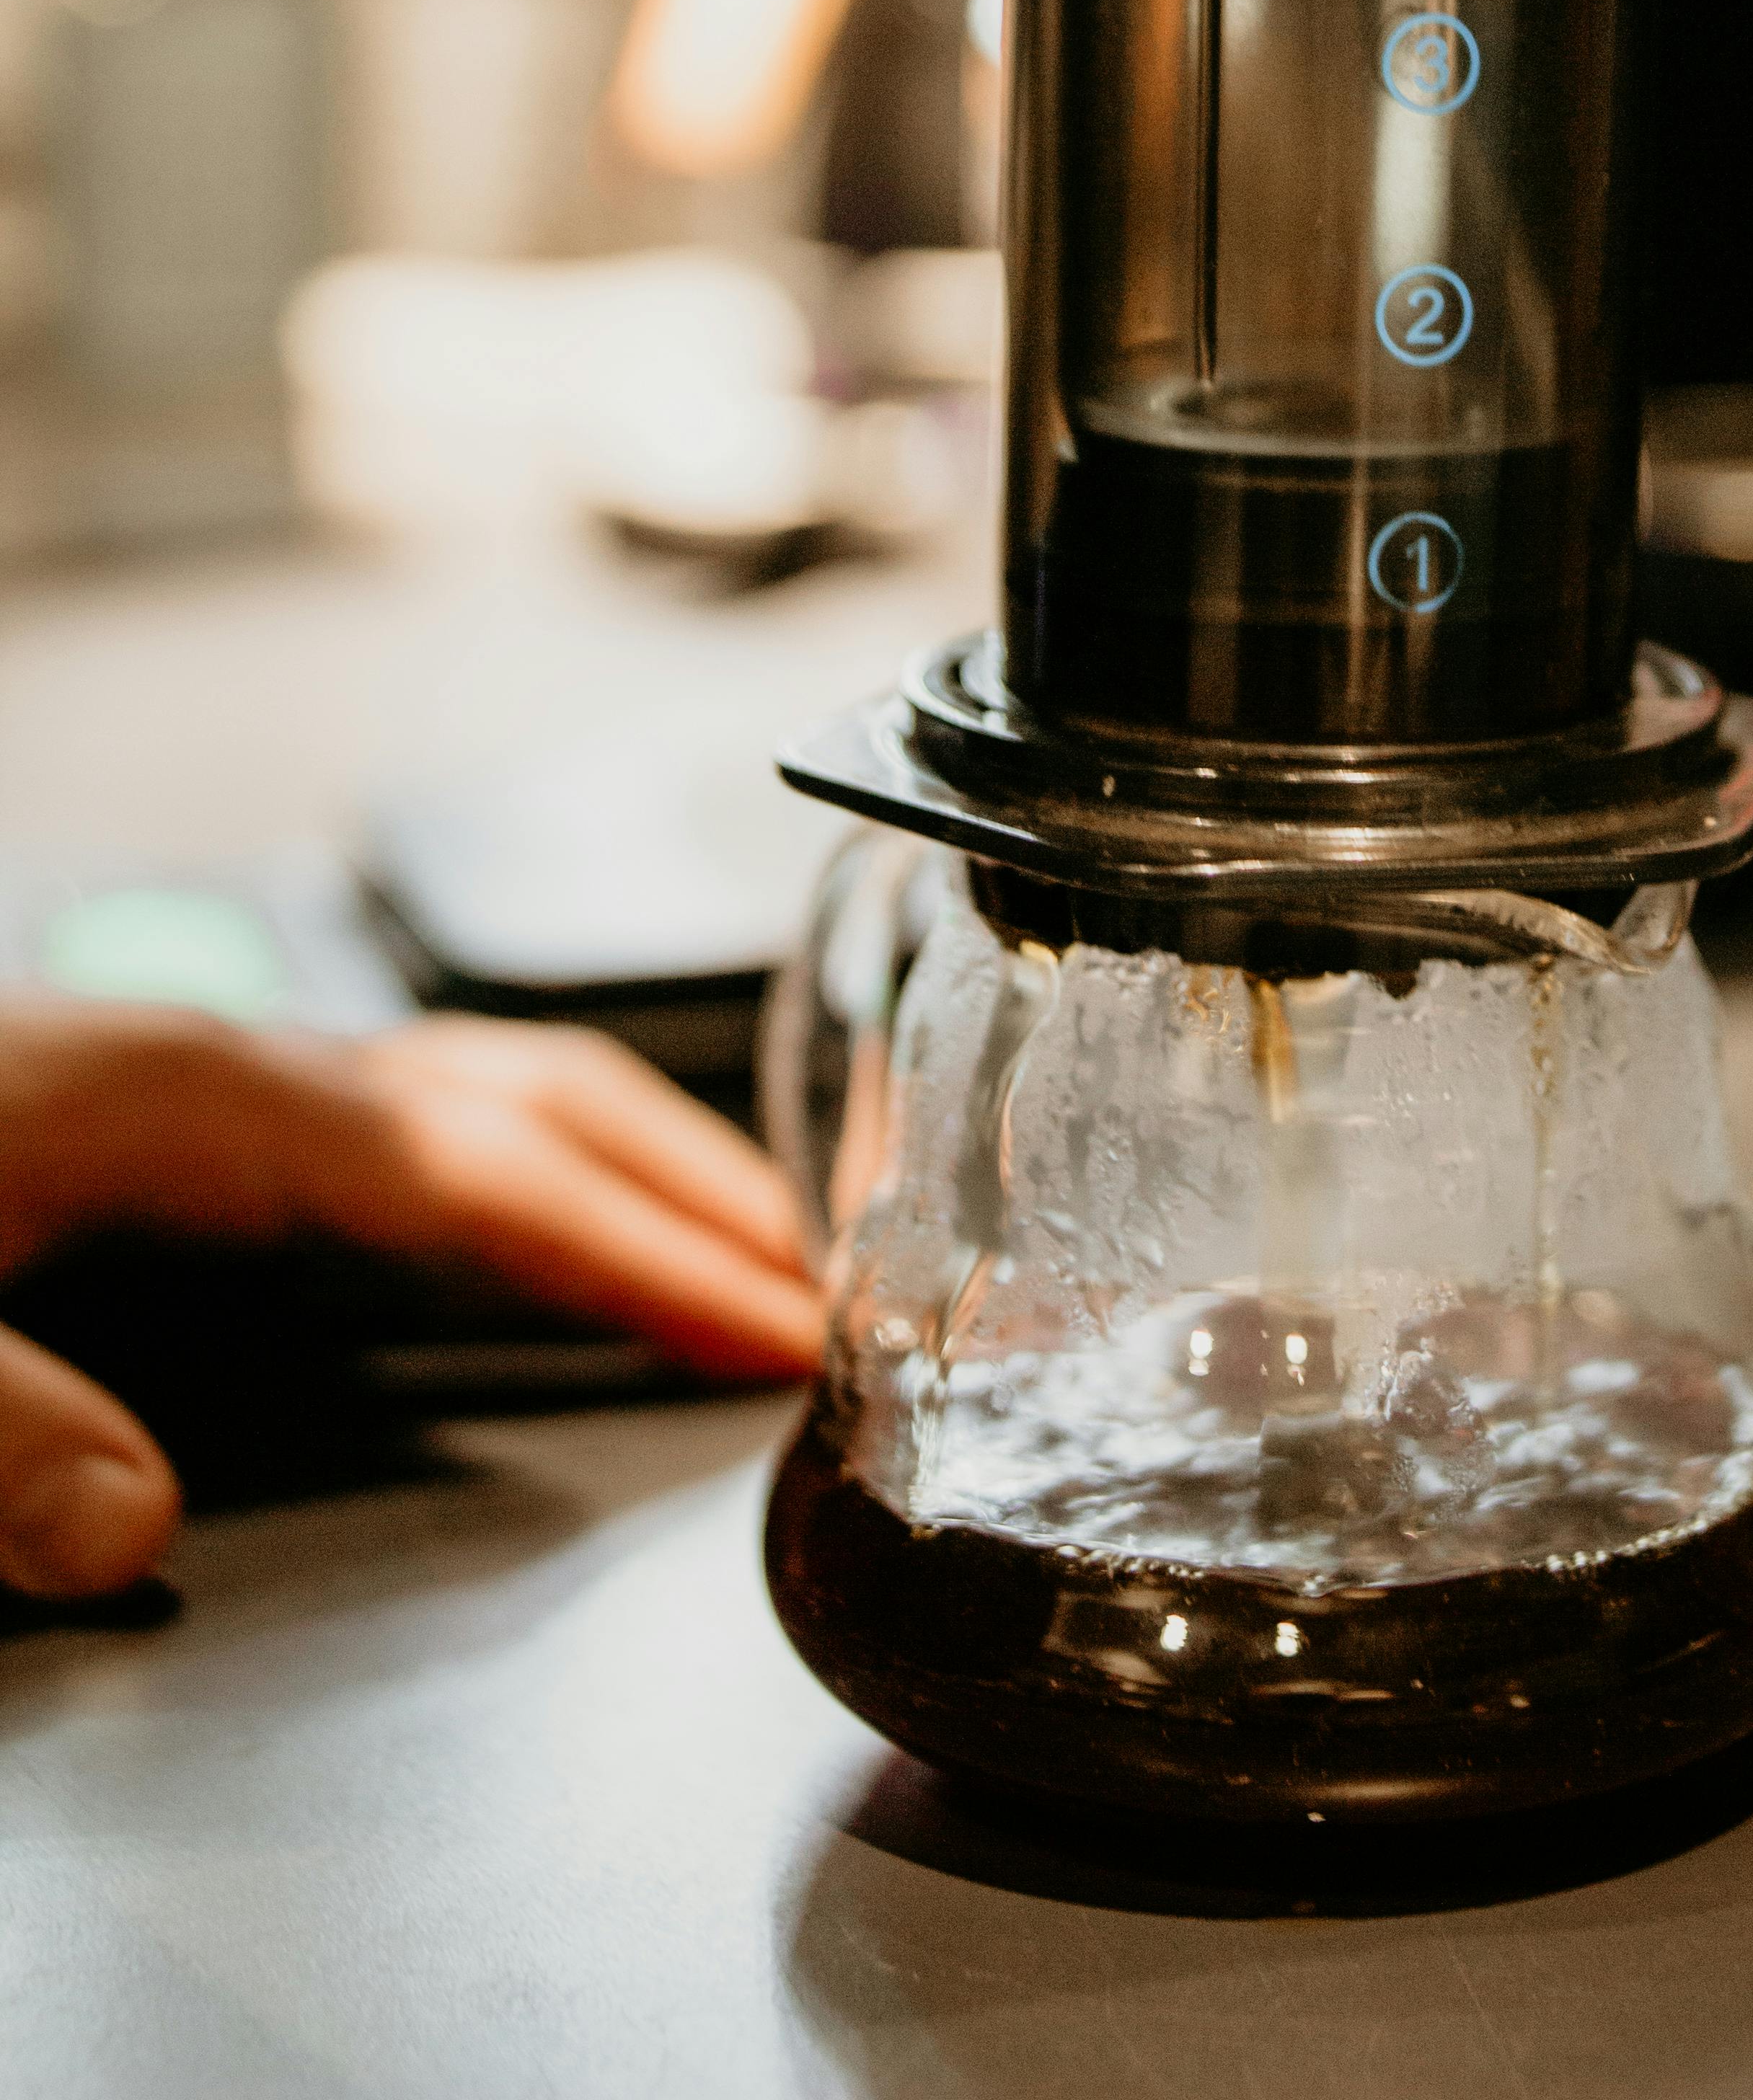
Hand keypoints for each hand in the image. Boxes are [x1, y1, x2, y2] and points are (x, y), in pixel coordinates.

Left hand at [0, 998, 823, 1601]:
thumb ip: (7, 1431)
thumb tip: (133, 1537)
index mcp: (202, 1098)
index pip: (481, 1172)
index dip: (640, 1249)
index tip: (770, 1327)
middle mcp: (241, 1067)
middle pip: (523, 1098)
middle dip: (689, 1181)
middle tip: (819, 1289)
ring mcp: (222, 1079)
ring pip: (479, 1095)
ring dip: (622, 1167)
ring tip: (729, 1256)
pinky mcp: (188, 1113)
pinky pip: (414, 1129)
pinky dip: (524, 1181)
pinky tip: (539, 1250)